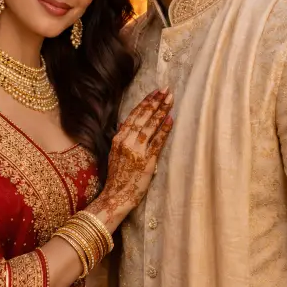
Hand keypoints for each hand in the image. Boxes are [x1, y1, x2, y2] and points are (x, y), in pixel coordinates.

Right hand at [85, 88, 173, 230]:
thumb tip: (127, 126)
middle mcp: (126, 142)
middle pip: (142, 118)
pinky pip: (157, 141)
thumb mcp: (115, 154)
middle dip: (155, 102)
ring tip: (170, 100)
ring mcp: (136, 150)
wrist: (116, 196)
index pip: (133, 116)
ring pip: (150, 126)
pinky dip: (164, 130)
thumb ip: (122, 140)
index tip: (154, 93)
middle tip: (166, 90)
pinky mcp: (147, 160)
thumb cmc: (118, 177)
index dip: (145, 103)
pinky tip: (171, 119)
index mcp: (117, 139)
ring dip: (162, 111)